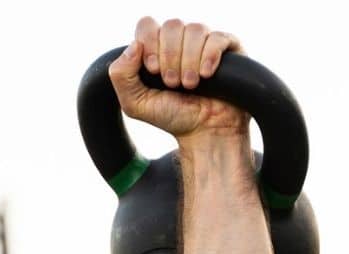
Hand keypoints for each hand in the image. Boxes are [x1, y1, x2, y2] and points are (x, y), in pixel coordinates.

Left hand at [108, 17, 247, 141]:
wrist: (203, 132)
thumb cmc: (171, 117)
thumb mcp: (135, 104)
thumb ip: (121, 76)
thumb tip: (134, 45)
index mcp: (156, 48)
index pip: (147, 25)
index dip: (149, 44)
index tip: (153, 71)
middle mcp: (180, 40)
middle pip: (171, 25)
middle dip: (170, 58)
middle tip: (173, 83)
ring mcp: (204, 42)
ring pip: (194, 29)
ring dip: (188, 62)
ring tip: (190, 85)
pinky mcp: (227, 47)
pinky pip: (216, 38)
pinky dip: (209, 57)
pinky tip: (206, 75)